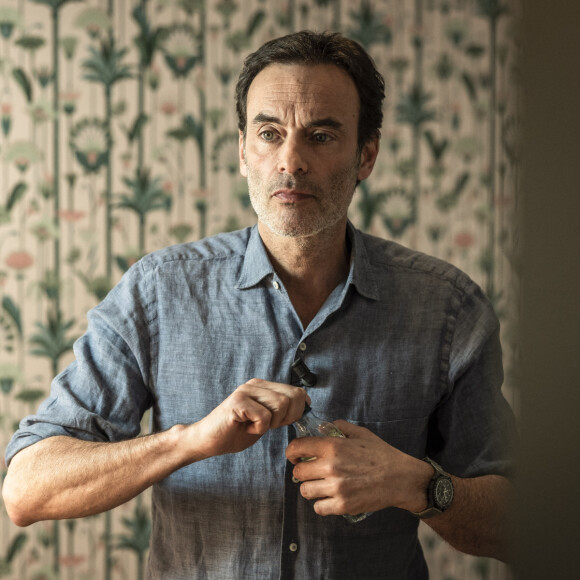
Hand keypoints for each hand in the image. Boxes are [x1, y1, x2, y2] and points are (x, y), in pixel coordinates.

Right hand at [194, 378, 308, 457]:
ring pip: (280, 405)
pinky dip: (258, 429)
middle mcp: (255, 384)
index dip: (297, 411)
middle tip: (267, 426)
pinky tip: (245, 428)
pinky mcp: (237, 402)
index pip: (297, 392)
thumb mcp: (266, 420)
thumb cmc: (236, 432)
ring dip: (271, 424)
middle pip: (291, 397)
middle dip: (286, 418)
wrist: (207, 441)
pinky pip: (264, 417)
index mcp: (263, 386)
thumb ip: (282, 409)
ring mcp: (245, 391)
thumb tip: (306, 401)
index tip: (281, 422)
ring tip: (254, 426)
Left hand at [285, 420, 431, 516]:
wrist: (400, 478)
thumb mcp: (360, 433)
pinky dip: (321, 504)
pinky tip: (330, 497)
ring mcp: (336, 488)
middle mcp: (331, 467)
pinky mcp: (343, 506)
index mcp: (333, 446)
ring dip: (311, 487)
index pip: (297, 447)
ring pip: (305, 491)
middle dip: (302, 470)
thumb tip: (321, 426)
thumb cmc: (381, 454)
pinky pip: (318, 508)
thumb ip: (339, 426)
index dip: (292, 451)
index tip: (295, 455)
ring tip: (321, 485)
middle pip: (298, 472)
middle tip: (311, 471)